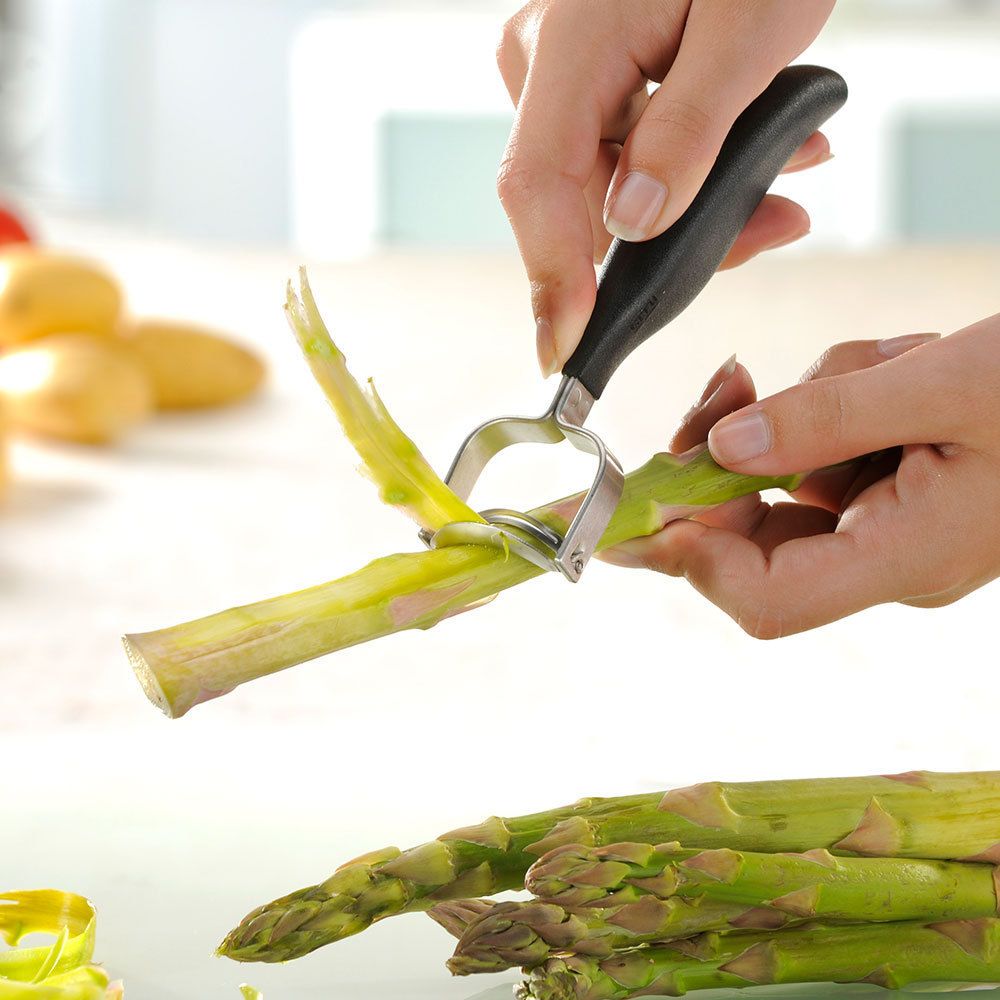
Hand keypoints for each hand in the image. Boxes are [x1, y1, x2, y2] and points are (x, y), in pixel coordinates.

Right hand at [496, 0, 835, 374]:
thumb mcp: (749, 30)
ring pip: (613, 184)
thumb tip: (633, 225)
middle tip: (773, 226)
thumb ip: (690, 130)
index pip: (537, 187)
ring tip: (791, 167)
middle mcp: (547, 65)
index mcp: (570, 47)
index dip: (552, 280)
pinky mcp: (588, 79)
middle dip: (675, 237)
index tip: (569, 352)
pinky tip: (763, 146)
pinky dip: (690, 165)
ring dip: (700, 197)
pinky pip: (626, 152)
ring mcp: (562, 72)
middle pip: (585, 199)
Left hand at [601, 316, 999, 636]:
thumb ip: (828, 421)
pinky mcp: (898, 484)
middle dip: (727, 458)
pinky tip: (893, 365)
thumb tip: (720, 453)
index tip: (649, 491)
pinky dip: (833, 403)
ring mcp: (894, 523)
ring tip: (881, 360)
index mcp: (909, 557)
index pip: (764, 600)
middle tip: (729, 383)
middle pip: (756, 539)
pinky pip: (826, 451)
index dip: (692, 556)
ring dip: (800, 412)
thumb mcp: (949, 382)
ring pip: (787, 481)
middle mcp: (890, 557)